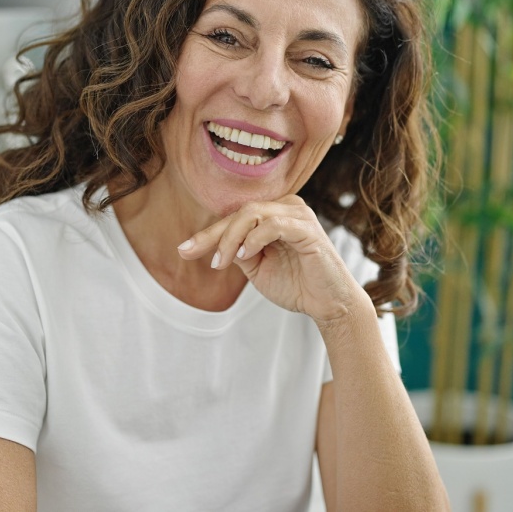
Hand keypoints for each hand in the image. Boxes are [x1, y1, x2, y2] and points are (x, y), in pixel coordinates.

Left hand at [176, 195, 362, 324]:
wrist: (329, 306)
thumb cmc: (296, 285)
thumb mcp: (257, 268)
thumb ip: (238, 251)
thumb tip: (214, 243)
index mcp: (274, 214)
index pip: (235, 217)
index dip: (208, 234)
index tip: (183, 250)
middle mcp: (287, 207)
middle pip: (240, 211)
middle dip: (214, 235)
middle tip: (196, 255)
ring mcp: (298, 215)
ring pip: (253, 213)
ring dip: (231, 238)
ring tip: (222, 263)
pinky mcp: (308, 229)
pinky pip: (273, 224)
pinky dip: (254, 238)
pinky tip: (245, 255)